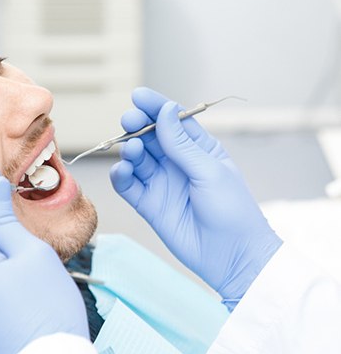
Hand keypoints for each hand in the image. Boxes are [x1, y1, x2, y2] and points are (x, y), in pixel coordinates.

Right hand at [110, 88, 281, 309]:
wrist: (232, 257)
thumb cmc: (231, 210)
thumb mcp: (209, 172)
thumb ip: (183, 144)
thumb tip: (166, 111)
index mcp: (199, 150)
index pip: (174, 121)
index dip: (156, 107)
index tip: (138, 96)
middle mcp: (177, 164)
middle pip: (151, 137)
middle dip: (138, 126)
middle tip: (129, 120)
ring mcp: (161, 184)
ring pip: (137, 159)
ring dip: (130, 151)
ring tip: (132, 151)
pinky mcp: (149, 205)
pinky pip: (129, 186)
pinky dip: (121, 176)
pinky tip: (121, 171)